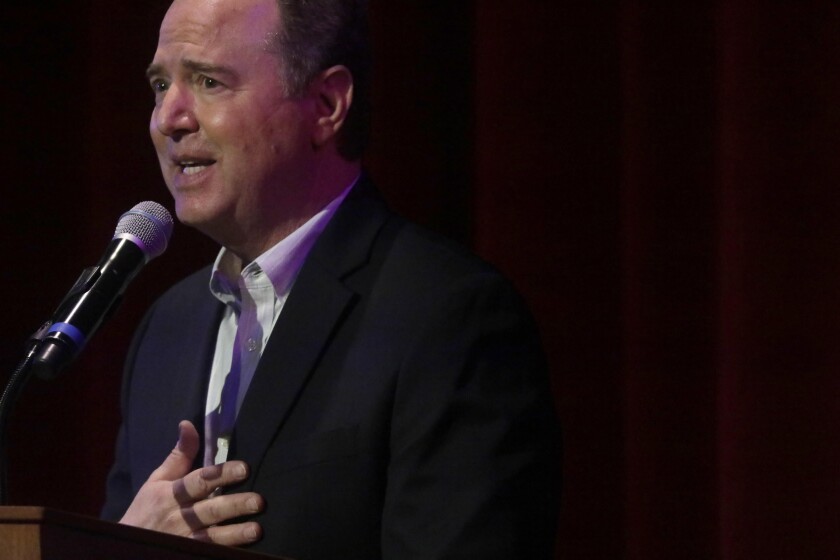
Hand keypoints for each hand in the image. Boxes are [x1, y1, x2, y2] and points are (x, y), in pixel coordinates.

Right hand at [119, 420, 264, 545]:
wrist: (126, 548)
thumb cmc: (145, 509)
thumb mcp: (156, 481)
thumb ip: (179, 455)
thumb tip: (188, 424)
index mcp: (170, 494)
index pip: (199, 481)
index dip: (221, 474)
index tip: (244, 468)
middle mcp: (178, 517)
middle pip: (210, 510)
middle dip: (235, 505)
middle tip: (259, 500)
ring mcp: (183, 540)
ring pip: (212, 536)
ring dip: (235, 534)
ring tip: (256, 529)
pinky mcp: (187, 555)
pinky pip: (208, 553)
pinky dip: (224, 551)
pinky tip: (242, 550)